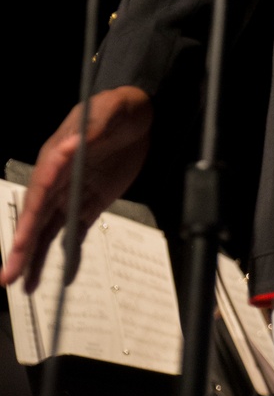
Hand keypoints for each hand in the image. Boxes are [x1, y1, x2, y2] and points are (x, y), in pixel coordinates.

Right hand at [0, 86, 152, 293]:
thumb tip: (68, 146)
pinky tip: (63, 278)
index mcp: (56, 157)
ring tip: (24, 287)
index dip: (30, 216)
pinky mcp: (90, 204)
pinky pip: (76, 232)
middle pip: (36, 217)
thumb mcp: (108, 112)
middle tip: (8, 276)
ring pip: (48, 231)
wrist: (139, 116)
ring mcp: (72, 194)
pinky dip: (69, 255)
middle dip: (22, 246)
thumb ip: (91, 129)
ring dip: (36, 258)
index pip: (39, 190)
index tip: (22, 239)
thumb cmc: (118, 108)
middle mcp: (57, 180)